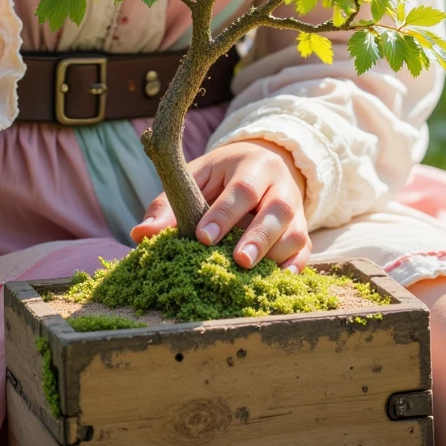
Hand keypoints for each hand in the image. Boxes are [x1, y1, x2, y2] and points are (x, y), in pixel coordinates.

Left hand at [131, 140, 311, 271]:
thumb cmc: (222, 175)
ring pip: (295, 231)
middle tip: (239, 261)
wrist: (264, 163)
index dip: (224, 214)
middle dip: (258, 237)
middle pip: (276, 209)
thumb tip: (140, 234)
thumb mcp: (196, 178)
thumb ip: (170, 205)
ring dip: (275, 254)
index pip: (241, 189)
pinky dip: (295, 267)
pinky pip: (305, 250)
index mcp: (252, 165)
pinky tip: (279, 282)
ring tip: (252, 274)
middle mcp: (280, 184)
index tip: (203, 237)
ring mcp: (296, 209)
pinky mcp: (303, 232)